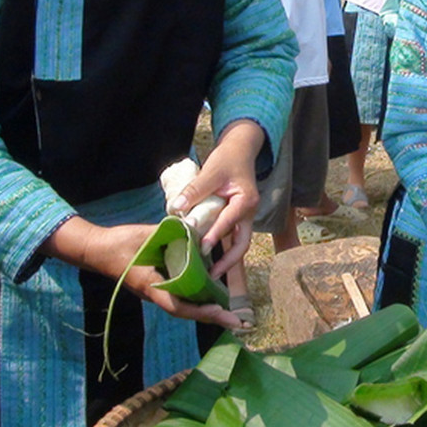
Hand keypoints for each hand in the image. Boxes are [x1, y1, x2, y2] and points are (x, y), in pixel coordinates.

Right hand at [46, 219, 245, 327]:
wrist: (99, 249)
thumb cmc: (120, 243)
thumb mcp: (146, 236)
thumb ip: (171, 234)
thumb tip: (195, 229)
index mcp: (152, 285)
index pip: (178, 305)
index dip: (199, 310)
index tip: (219, 310)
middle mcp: (157, 293)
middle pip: (187, 311)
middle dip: (212, 317)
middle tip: (237, 323)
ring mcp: (157, 291)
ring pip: (185, 306)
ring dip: (207, 311)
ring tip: (230, 315)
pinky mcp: (158, 285)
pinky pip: (181, 296)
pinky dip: (198, 299)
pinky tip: (212, 295)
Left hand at [170, 119, 264, 276]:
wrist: (240, 150)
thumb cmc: (228, 159)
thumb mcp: (211, 171)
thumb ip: (196, 190)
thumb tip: (177, 207)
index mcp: (246, 201)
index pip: (230, 222)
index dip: (216, 235)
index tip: (202, 249)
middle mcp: (248, 212)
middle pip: (242, 243)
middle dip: (229, 262)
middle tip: (212, 276)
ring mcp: (244, 216)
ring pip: (237, 242)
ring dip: (225, 258)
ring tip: (208, 274)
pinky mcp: (236, 217)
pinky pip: (229, 235)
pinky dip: (219, 246)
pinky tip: (206, 256)